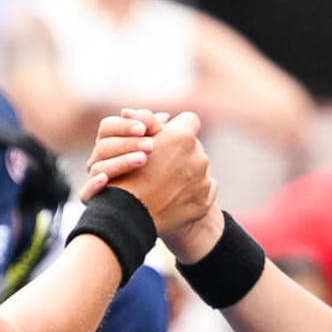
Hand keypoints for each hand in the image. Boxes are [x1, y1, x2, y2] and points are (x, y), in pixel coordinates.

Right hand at [80, 108, 169, 200]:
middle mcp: (100, 160)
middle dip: (127, 144)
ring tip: (143, 160)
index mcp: (110, 143)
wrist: (155, 207)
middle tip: (151, 146)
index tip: (143, 129)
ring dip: (120, 162)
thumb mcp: (158, 146)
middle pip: (103, 146)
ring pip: (98, 168)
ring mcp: (96, 180)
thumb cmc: (157, 171)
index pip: (107, 127)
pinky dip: (93, 185)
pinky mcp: (95, 201)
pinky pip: (86, 194)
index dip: (123, 126)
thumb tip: (163, 117)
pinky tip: (105, 180)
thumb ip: (158, 131)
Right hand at [106, 112, 214, 238]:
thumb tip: (165, 116)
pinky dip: (191, 192)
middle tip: (161, 164)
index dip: (177, 128)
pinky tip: (174, 197)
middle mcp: (198, 156)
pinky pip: (204, 190)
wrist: (129, 215)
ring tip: (165, 184)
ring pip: (198, 169)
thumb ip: (149, 122)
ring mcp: (203, 180)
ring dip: (186, 172)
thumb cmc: (126, 174)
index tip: (167, 138)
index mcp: (182, 137)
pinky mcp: (204, 201)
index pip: (189, 120)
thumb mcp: (132, 141)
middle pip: (193, 146)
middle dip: (180, 152)